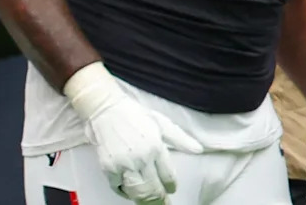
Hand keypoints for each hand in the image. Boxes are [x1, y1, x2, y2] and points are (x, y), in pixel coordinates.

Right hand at [64, 63, 202, 203]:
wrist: (107, 110)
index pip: (168, 177)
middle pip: (153, 190)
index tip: (172, 190)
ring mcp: (123, 165)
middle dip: (160, 200)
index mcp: (157, 147)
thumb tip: (198, 150)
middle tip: (164, 203)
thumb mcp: (163, 123)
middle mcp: (141, 158)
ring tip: (151, 203)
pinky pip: (119, 188)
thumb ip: (181, 140)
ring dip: (145, 201)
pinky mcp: (108, 169)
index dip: (171, 187)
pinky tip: (132, 192)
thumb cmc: (135, 115)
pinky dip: (126, 193)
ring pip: (137, 193)